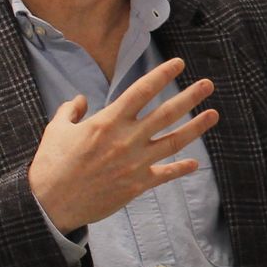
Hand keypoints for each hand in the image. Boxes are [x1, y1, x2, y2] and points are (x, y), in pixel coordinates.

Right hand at [28, 57, 218, 232]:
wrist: (52, 203)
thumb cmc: (52, 164)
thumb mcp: (57, 129)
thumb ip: (71, 110)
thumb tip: (81, 99)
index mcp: (108, 121)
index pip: (141, 91)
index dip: (162, 75)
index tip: (178, 64)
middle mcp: (126, 139)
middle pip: (166, 113)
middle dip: (190, 97)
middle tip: (208, 85)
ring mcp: (135, 163)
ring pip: (173, 141)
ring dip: (196, 127)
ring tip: (214, 114)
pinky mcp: (137, 185)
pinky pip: (165, 174)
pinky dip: (180, 169)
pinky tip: (195, 164)